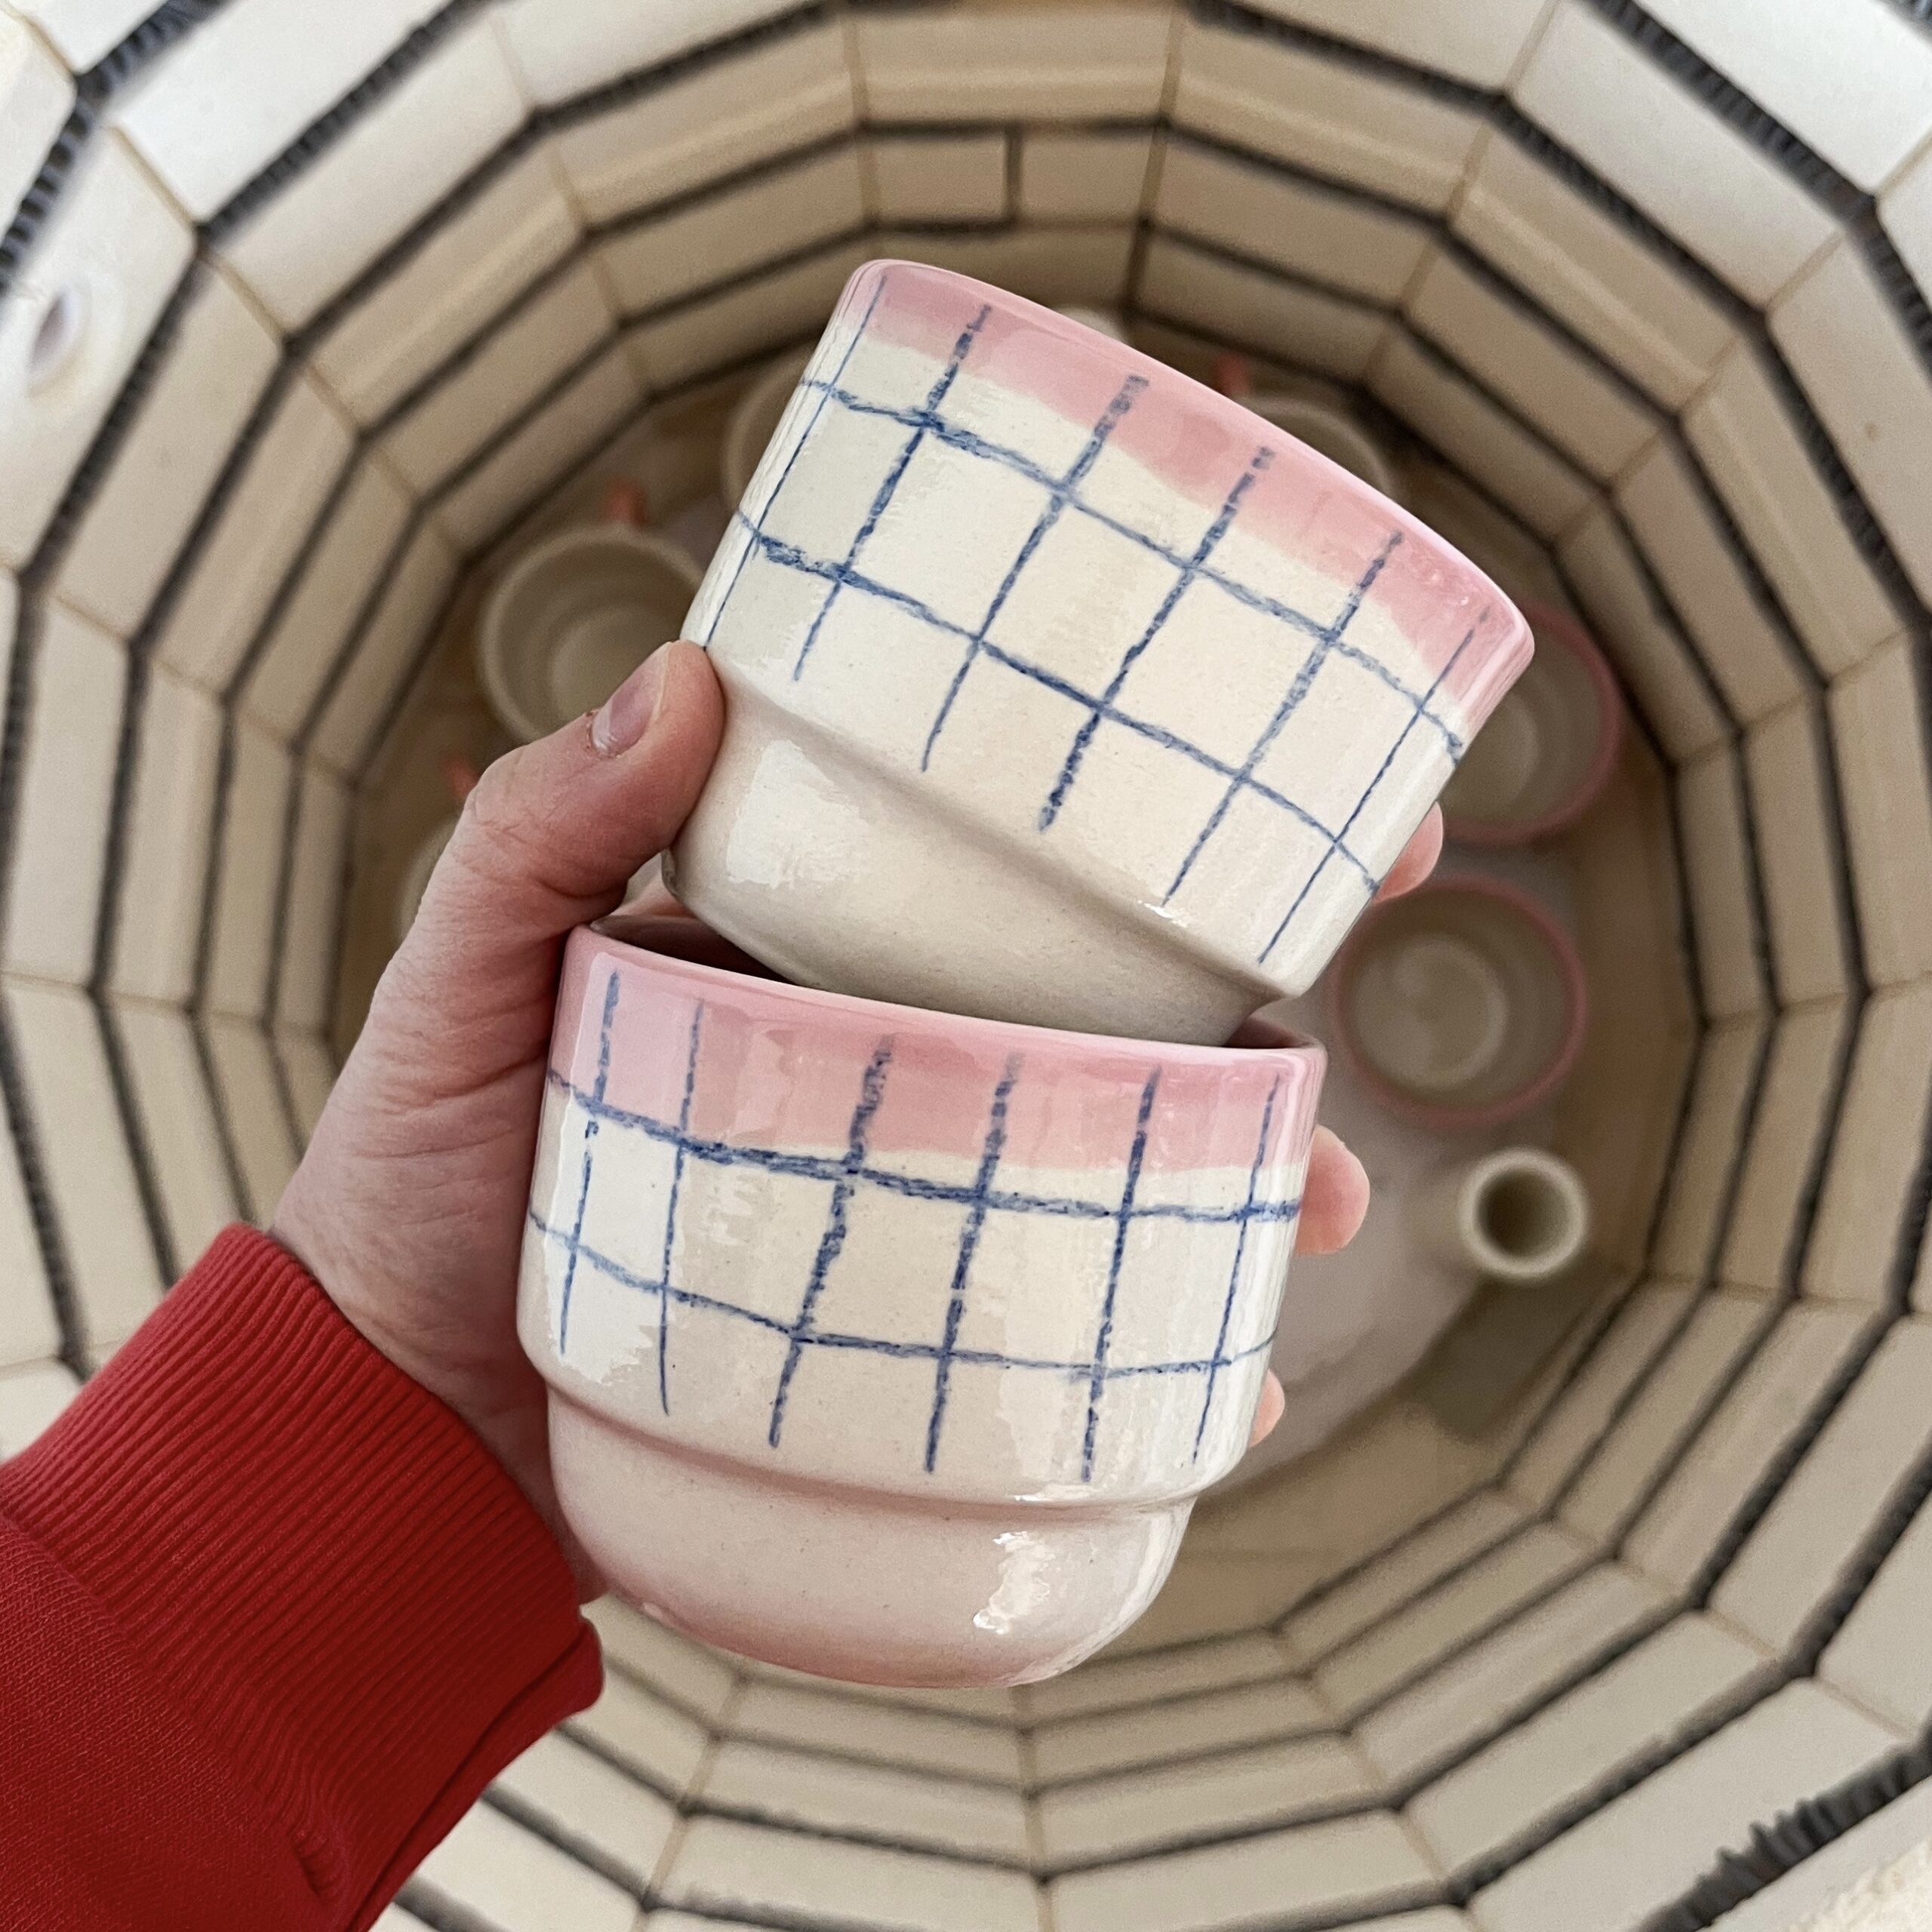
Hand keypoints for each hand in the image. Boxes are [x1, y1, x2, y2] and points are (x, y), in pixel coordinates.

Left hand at [274, 643, 1441, 1589]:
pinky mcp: (920, 1356)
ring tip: (1309, 1215)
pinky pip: (1079, 1351)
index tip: (1320, 810)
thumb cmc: (426, 1167)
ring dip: (1250, 1190)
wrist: (398, 1406)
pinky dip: (1169, 1370)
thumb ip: (538, 832)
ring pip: (1131, 1182)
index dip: (1183, 826)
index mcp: (838, 959)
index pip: (1029, 868)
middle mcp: (907, 1073)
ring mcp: (925, 1212)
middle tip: (1355, 1016)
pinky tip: (1232, 1395)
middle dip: (1269, 1015)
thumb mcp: (463, 976)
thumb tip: (684, 672)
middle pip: (1126, 1025)